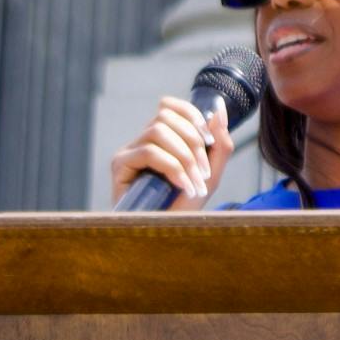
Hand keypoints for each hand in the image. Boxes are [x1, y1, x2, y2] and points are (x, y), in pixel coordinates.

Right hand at [107, 96, 232, 209]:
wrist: (169, 233)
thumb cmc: (186, 206)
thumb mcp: (211, 174)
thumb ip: (218, 143)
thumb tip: (219, 109)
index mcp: (162, 139)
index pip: (170, 107)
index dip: (191, 115)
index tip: (209, 140)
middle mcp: (142, 141)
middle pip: (166, 116)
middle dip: (193, 142)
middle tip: (204, 172)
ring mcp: (129, 152)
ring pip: (158, 131)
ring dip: (185, 157)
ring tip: (195, 184)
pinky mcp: (120, 166)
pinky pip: (148, 152)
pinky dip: (172, 167)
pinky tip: (183, 186)